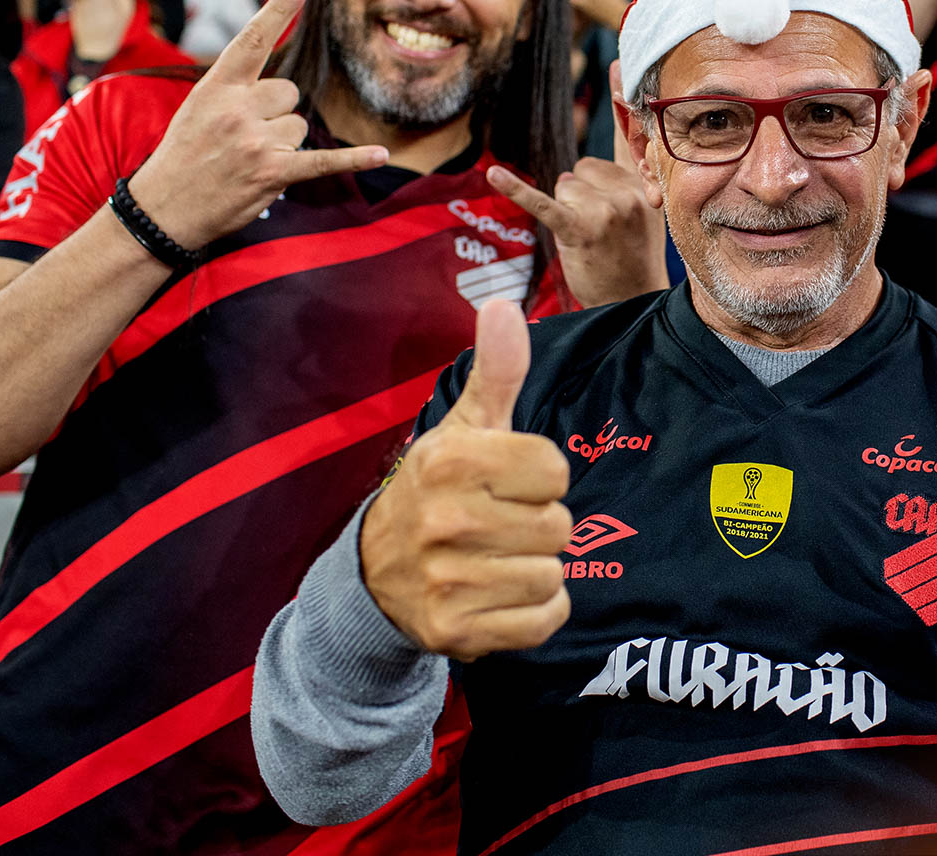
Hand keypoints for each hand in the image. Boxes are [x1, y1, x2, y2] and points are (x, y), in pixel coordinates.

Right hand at [128, 0, 387, 248]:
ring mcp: (255, 141)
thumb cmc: (184, 155)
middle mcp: (237, 108)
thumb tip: (284, 88)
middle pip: (289, 92)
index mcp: (216, 87)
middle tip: (243, 138)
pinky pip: (323, 160)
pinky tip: (381, 155)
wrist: (163, 208)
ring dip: (284, 144)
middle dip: (276, 114)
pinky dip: (353, 159)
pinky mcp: (273, 173)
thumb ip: (236, 90)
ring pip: (299, 127)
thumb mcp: (198, 108)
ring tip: (249, 160)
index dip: (277, 11)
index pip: (252, 41)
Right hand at [359, 300, 571, 660]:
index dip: (540, 476)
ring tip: (497, 558)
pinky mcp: (456, 631)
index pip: (554, 470)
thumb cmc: (439, 489)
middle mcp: (444, 519)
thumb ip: (495, 370)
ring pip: (553, 574)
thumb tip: (502, 304)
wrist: (376, 575)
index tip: (509, 480)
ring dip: (536, 569)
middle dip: (539, 524)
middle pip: (559, 526)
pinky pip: (544, 619)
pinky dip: (535, 612)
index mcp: (449, 460)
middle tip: (500, 523)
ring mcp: (446, 580)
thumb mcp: (464, 426)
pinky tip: (500, 594)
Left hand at [488, 66, 668, 307]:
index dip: (625, 101)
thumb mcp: (643, 206)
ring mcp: (605, 210)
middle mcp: (629, 190)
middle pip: (579, 167)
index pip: (631, 136)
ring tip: (588, 236)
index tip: (619, 62)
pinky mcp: (579, 229)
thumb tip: (612, 125)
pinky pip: (543, 203)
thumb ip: (629, 167)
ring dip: (566, 208)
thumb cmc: (631, 252)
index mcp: (644, 183)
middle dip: (580, 194)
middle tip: (601, 227)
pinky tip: (494, 175)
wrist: (632, 299)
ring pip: (561, 184)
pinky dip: (517, 191)